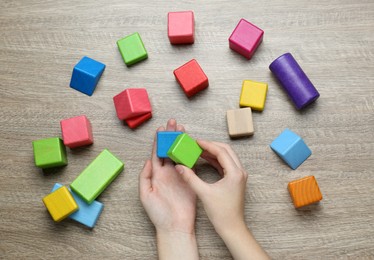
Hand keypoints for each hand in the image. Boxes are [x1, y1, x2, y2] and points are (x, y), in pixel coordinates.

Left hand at [139, 119, 197, 259]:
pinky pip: (190, 163)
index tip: (161, 128)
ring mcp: (179, 175)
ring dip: (181, 141)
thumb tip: (148, 161)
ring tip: (182, 129)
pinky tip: (192, 144)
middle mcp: (167, 173)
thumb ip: (145, 177)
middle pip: (169, 150)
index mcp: (156, 175)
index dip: (159, 141)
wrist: (175, 226)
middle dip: (170, 136)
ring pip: (180, 154)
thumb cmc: (158, 214)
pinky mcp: (190, 179)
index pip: (157, 154)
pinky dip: (191, 153)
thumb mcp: (146, 195)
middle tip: (173, 122)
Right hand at [176, 140, 268, 259]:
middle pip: (226, 150)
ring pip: (227, 156)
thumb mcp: (203, 193)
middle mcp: (240, 172)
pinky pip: (226, 164)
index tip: (196, 141)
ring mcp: (239, 176)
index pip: (221, 151)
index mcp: (235, 173)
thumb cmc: (221, 213)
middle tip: (197, 144)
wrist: (232, 227)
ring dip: (213, 152)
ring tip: (199, 150)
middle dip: (211, 145)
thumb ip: (190, 178)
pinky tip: (205, 159)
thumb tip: (179, 166)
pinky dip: (216, 160)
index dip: (207, 145)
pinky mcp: (235, 180)